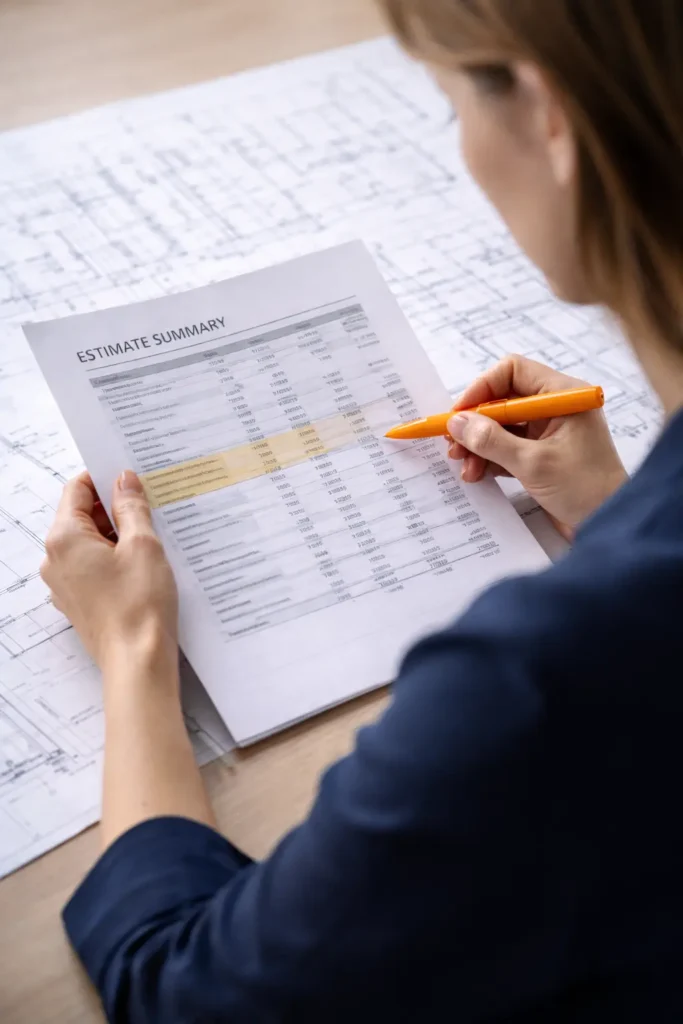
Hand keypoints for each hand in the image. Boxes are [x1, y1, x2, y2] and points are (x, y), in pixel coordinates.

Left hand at [41, 470, 177, 671]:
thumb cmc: (139, 605)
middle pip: (82, 516)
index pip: (77, 490)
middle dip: (115, 508)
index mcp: (64, 538)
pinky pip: (94, 568)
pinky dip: (115, 559)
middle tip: (150, 506)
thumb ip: (131, 507)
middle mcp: (55, 560)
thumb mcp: (143, 545)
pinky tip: (144, 565)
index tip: (131, 476)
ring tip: (153, 538)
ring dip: (118, 535)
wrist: (138, 661)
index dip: (104, 478)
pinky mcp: (79, 602)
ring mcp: (64, 584)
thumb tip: (124, 480)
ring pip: (90, 543)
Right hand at [447, 355, 627, 537]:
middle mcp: (556, 408)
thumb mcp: (533, 463)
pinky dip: (491, 458)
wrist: (611, 526)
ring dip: (479, 445)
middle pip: (503, 400)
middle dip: (476, 423)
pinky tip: (478, 474)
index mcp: (563, 396)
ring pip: (502, 426)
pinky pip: (508, 447)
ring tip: (465, 467)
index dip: (482, 389)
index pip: (513, 372)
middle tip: (454, 444)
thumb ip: (491, 441)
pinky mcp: (543, 455)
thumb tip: (457, 423)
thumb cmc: (586, 490)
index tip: (460, 414)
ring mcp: (550, 432)